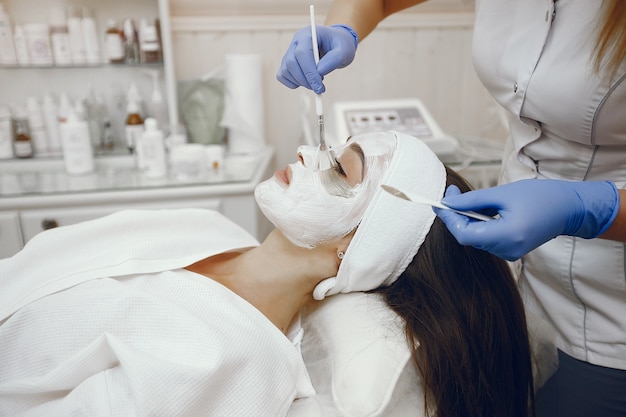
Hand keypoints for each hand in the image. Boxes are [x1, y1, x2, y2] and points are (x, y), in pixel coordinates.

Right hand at [276, 24, 357, 93]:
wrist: (335, 44)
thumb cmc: (340, 45)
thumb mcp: (344, 51)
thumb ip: (333, 60)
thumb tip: (319, 72)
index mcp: (308, 34)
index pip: (302, 53)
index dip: (309, 72)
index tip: (319, 86)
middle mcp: (296, 41)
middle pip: (291, 62)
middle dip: (304, 79)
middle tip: (319, 88)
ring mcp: (290, 52)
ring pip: (285, 70)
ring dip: (299, 82)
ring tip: (315, 82)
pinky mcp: (287, 62)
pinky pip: (282, 75)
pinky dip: (292, 83)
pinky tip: (305, 82)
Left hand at [434, 179, 618, 260]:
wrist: (570, 208)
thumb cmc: (540, 196)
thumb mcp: (503, 194)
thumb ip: (472, 201)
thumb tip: (447, 203)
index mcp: (506, 236)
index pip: (464, 234)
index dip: (449, 219)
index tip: (440, 202)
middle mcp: (507, 250)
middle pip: (468, 236)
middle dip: (456, 215)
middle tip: (453, 192)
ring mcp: (509, 254)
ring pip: (476, 238)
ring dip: (467, 219)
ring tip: (470, 199)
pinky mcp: (511, 251)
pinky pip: (486, 239)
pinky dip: (479, 224)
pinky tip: (482, 210)